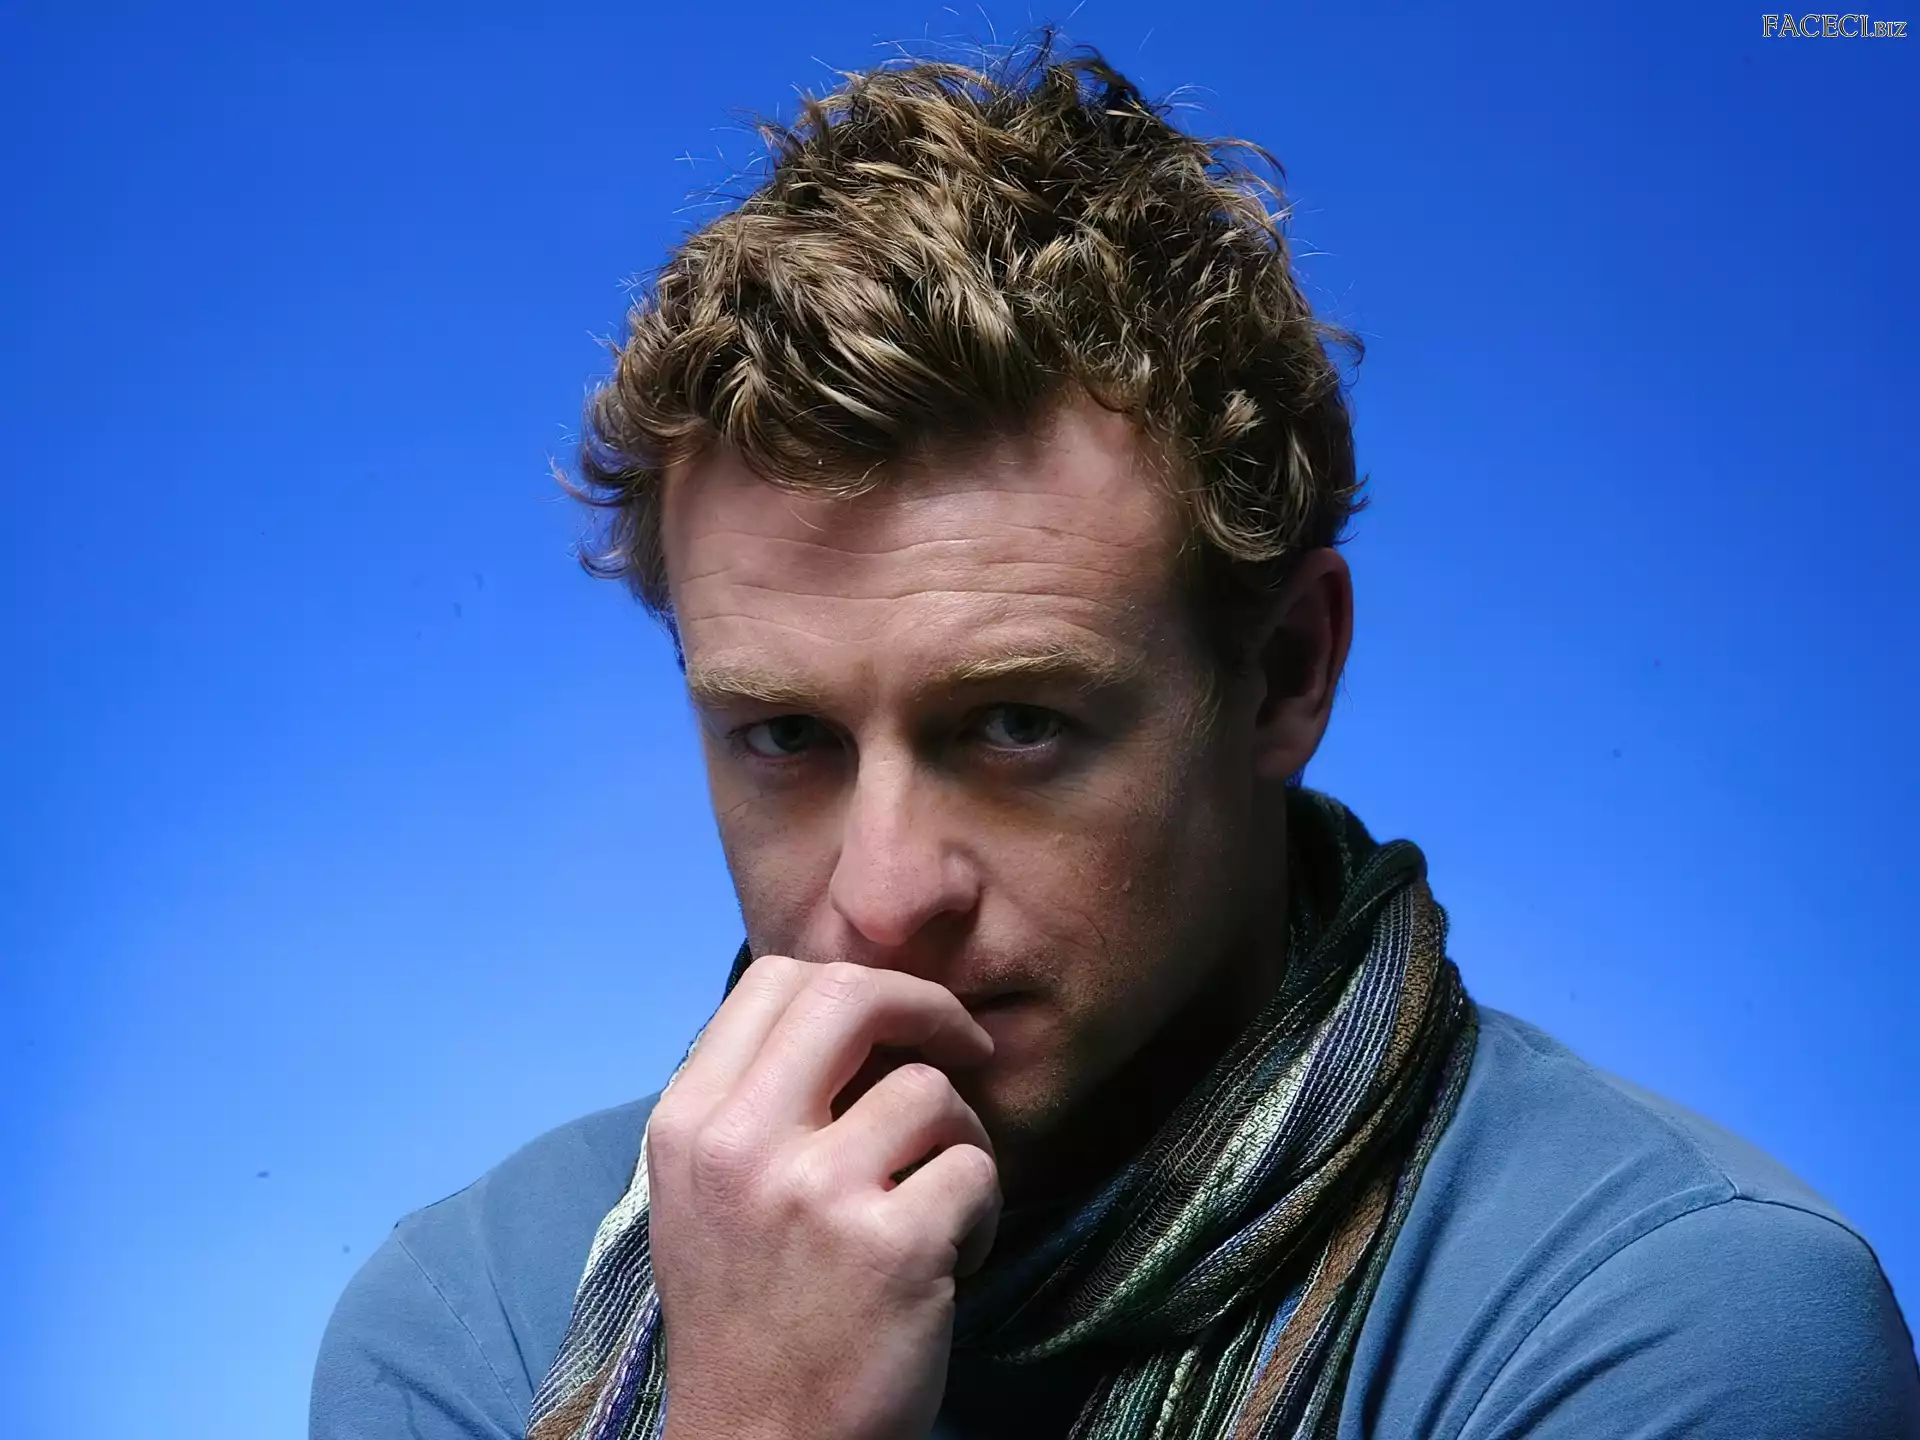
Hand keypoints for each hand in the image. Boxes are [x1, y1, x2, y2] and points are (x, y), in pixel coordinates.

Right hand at [648, 955, 1001, 1439]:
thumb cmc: (747, 1320)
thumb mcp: (704, 1195)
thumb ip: (754, 1101)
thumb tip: (848, 1009)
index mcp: (688, 1125)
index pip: (775, 981)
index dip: (858, 983)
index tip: (899, 1022)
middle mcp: (740, 1145)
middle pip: (852, 996)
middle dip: (929, 1008)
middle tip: (966, 1046)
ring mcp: (815, 1193)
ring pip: (932, 1091)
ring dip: (961, 1140)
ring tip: (940, 1204)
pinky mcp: (891, 1246)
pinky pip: (975, 1171)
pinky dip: (981, 1212)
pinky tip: (951, 1261)